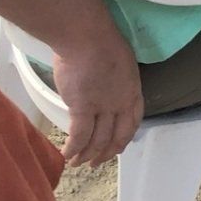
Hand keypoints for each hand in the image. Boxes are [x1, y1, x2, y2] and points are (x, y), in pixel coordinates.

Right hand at [53, 26, 144, 166]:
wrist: (86, 36)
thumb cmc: (100, 40)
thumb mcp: (119, 60)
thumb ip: (115, 78)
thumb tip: (104, 85)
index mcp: (132, 89)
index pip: (133, 121)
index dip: (125, 137)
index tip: (118, 147)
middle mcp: (121, 102)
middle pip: (117, 135)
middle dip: (106, 152)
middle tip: (97, 163)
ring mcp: (103, 107)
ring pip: (97, 140)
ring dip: (87, 155)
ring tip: (78, 164)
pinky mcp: (82, 109)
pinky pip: (79, 136)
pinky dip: (73, 149)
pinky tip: (66, 155)